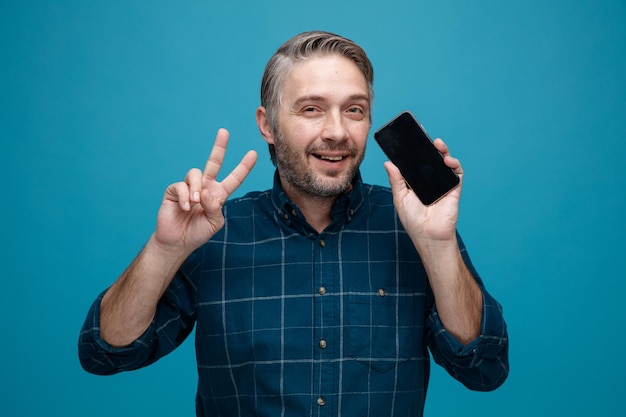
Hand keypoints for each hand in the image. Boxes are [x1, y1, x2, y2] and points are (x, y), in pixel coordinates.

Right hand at [154, 128, 257, 253]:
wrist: (178, 242)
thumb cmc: (198, 233)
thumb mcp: (214, 222)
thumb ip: (215, 207)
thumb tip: (206, 192)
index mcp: (218, 194)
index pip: (234, 178)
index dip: (243, 167)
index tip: (253, 154)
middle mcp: (205, 187)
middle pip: (214, 162)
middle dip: (219, 147)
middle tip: (224, 132)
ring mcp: (189, 187)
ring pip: (195, 173)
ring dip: (196, 188)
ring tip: (195, 202)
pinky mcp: (174, 191)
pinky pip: (181, 185)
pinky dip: (185, 197)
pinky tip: (186, 207)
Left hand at [384, 138, 461, 243]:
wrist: (429, 236)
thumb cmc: (413, 220)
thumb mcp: (400, 198)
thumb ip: (396, 180)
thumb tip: (388, 162)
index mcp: (415, 181)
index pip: (414, 161)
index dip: (412, 149)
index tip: (408, 136)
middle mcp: (429, 180)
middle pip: (429, 158)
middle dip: (427, 145)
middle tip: (423, 133)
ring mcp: (442, 183)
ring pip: (443, 162)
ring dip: (442, 151)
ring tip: (437, 143)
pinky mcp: (453, 188)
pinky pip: (456, 173)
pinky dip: (453, 164)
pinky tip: (447, 160)